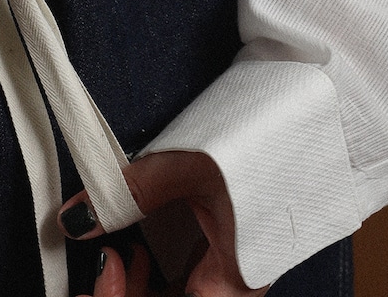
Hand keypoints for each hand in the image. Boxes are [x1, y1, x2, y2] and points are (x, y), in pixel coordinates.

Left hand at [62, 151, 268, 296]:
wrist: (309, 110)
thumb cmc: (265, 138)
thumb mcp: (188, 164)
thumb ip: (130, 194)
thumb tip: (77, 219)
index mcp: (233, 282)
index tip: (102, 271)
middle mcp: (237, 289)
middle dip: (125, 296)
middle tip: (102, 264)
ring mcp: (234, 275)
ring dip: (138, 290)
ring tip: (118, 254)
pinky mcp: (230, 257)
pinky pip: (187, 286)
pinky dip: (155, 278)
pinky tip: (138, 250)